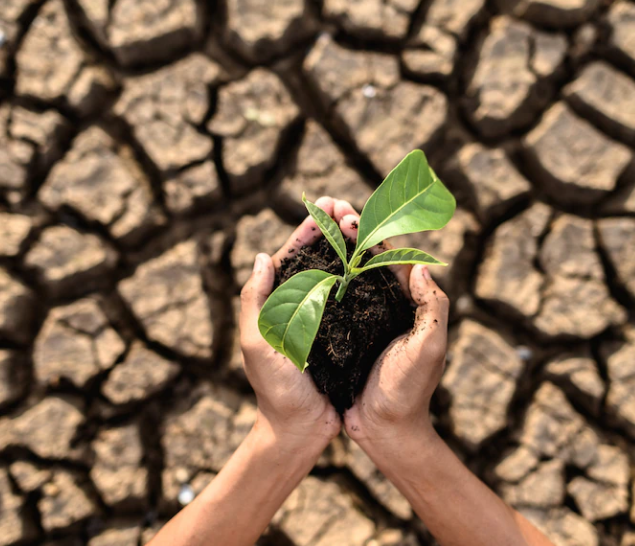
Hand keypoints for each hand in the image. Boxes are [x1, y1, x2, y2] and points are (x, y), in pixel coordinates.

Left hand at [239, 197, 343, 449]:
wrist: (300, 430)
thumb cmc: (275, 390)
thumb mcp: (257, 344)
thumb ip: (254, 301)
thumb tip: (262, 257)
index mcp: (277, 303)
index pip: (292, 256)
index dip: (309, 228)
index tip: (326, 204)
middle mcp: (301, 305)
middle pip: (318, 258)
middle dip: (333, 229)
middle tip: (350, 207)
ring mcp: (324, 318)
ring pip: (339, 273)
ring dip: (351, 247)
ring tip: (366, 224)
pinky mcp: (345, 332)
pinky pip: (356, 298)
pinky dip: (366, 276)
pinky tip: (380, 261)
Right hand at [333, 202, 450, 445]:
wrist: (385, 431)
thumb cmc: (409, 391)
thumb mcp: (429, 348)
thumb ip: (433, 308)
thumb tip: (422, 266)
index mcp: (408, 304)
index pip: (391, 258)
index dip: (372, 233)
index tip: (350, 213)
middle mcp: (385, 307)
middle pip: (366, 260)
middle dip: (349, 232)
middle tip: (329, 207)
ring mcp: (363, 321)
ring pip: (346, 275)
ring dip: (332, 249)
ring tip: (315, 225)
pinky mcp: (343, 336)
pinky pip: (330, 301)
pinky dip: (319, 280)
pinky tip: (301, 266)